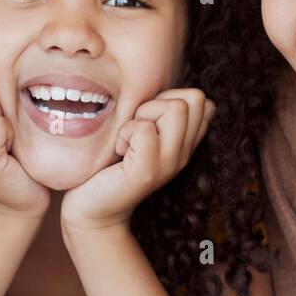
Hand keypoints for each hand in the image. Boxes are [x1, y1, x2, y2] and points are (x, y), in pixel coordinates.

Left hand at [61, 88, 214, 231]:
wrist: (92, 210)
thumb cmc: (109, 166)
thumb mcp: (138, 134)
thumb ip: (155, 114)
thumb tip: (163, 86)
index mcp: (185, 143)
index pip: (203, 101)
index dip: (173, 98)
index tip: (148, 119)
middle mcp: (183, 153)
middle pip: (194, 97)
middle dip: (159, 102)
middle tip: (136, 127)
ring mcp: (169, 163)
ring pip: (175, 108)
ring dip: (143, 115)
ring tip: (127, 138)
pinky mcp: (147, 171)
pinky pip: (144, 128)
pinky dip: (125, 132)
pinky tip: (118, 151)